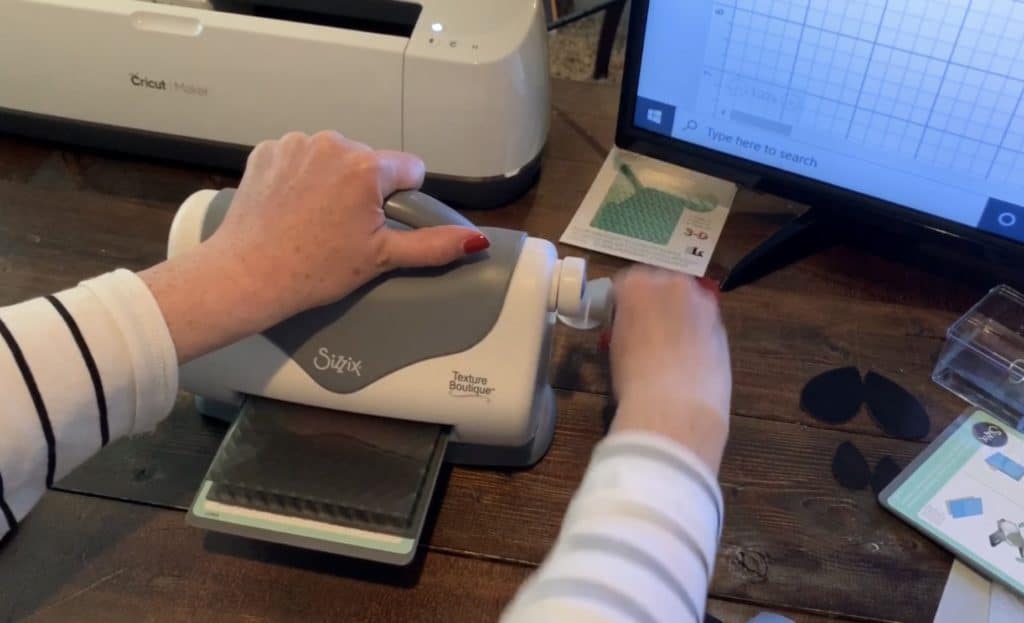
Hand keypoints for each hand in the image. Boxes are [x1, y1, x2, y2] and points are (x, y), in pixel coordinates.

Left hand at [209, 131, 487, 317]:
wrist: (247, 275)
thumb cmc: (314, 270)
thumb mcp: (381, 258)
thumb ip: (433, 245)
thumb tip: (476, 241)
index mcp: (367, 166)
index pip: (409, 169)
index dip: (399, 200)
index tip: (376, 224)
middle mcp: (333, 143)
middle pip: (370, 162)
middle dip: (363, 189)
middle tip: (342, 228)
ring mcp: (296, 143)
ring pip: (334, 157)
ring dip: (331, 180)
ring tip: (314, 219)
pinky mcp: (268, 150)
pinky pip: (300, 156)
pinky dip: (300, 176)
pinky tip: (291, 206)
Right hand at [607, 267, 731, 471]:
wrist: (675, 406)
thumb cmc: (633, 376)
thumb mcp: (616, 344)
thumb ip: (626, 322)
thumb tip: (635, 326)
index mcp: (637, 284)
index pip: (626, 283)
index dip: (624, 303)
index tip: (622, 321)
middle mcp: (672, 283)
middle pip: (662, 285)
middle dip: (656, 303)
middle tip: (647, 332)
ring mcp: (702, 303)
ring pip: (687, 302)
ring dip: (680, 316)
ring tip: (671, 348)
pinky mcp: (722, 325)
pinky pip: (704, 323)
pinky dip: (697, 334)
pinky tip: (690, 360)